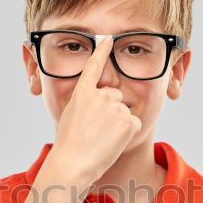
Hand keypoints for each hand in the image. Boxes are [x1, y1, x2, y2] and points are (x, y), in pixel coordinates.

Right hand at [49, 34, 142, 185]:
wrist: (73, 163)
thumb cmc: (68, 145)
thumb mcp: (71, 116)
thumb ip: (86, 104)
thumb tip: (101, 101)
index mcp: (82, 93)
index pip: (94, 66)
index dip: (101, 51)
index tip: (107, 39)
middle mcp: (100, 95)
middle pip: (114, 95)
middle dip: (110, 110)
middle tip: (97, 129)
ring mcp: (115, 106)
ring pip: (124, 111)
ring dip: (118, 124)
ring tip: (102, 139)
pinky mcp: (128, 120)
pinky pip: (134, 124)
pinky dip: (127, 134)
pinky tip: (112, 143)